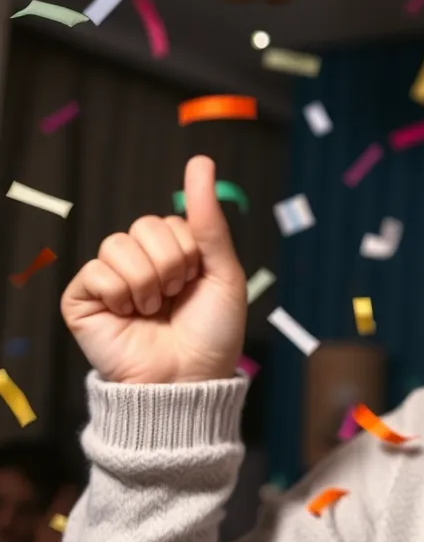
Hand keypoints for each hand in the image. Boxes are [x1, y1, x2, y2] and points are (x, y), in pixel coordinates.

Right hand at [61, 156, 246, 383]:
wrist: (190, 379)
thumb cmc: (212, 332)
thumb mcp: (222, 270)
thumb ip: (208, 218)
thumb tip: (201, 162)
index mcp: (172, 252)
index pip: (171, 219)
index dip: (190, 250)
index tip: (196, 281)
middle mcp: (139, 262)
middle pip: (143, 225)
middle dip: (170, 262)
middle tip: (175, 296)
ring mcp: (110, 280)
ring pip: (117, 245)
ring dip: (147, 280)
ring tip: (154, 309)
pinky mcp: (84, 300)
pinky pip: (95, 271)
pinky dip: (120, 293)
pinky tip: (130, 315)